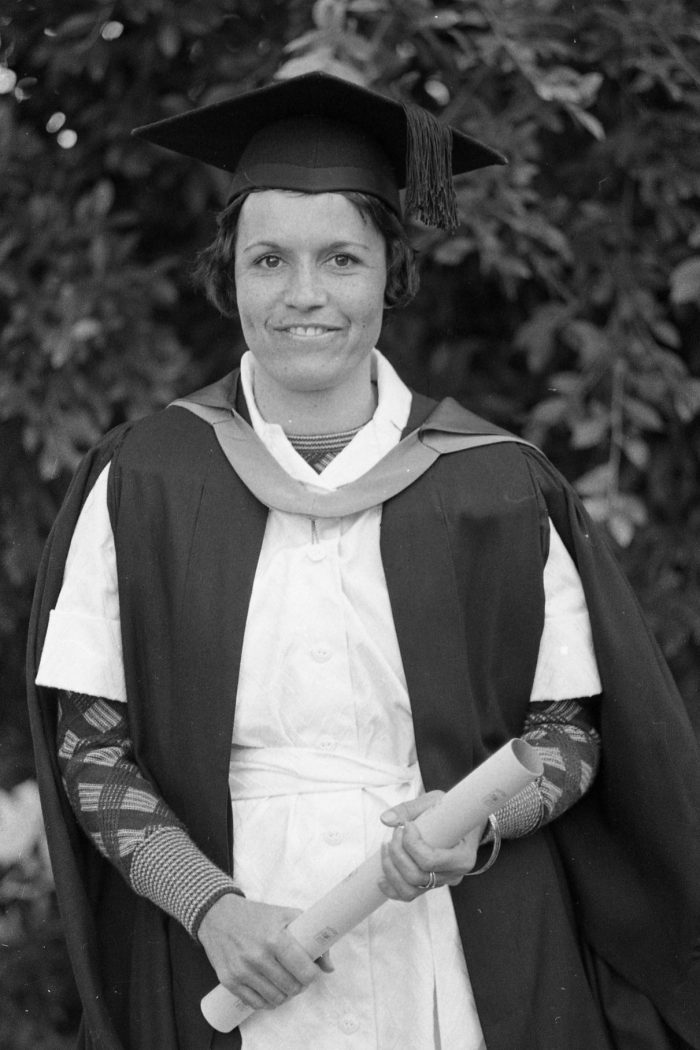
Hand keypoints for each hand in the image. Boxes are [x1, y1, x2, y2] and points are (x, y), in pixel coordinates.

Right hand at [198, 894, 332, 1010]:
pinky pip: (256, 1004)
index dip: (312, 974)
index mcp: (275, 938)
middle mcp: (258, 956)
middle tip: (298, 977)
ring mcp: (242, 971)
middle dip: (300, 985)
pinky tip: (270, 989)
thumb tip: (329, 967)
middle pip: (291, 988)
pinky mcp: (229, 981)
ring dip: (285, 994)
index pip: (304, 971)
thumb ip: (311, 937)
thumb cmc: (256, 915)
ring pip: (275, 999)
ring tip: (285, 982)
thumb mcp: (286, 916)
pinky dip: (267, 1001)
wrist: (218, 915)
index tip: (311, 970)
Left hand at [379, 792, 485, 900]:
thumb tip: (386, 819)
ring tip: (386, 848)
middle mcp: (453, 875)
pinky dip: (391, 888)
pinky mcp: (429, 885)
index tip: (406, 825)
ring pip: (410, 890)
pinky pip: (408, 895)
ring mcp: (441, 882)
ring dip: (391, 870)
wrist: (463, 822)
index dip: (411, 844)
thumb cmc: (452, 812)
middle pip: (417, 876)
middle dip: (398, 854)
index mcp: (462, 857)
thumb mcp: (436, 802)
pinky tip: (381, 877)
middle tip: (395, 833)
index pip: (430, 860)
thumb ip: (410, 808)